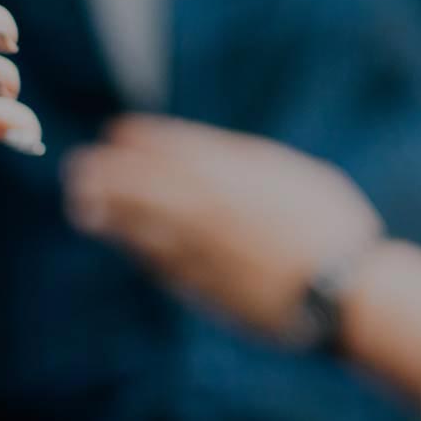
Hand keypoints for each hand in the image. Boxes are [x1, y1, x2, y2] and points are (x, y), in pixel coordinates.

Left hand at [65, 116, 382, 338]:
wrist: (340, 289)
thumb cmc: (334, 227)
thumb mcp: (298, 176)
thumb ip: (253, 167)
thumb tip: (219, 161)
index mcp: (235, 170)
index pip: (174, 146)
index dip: (143, 138)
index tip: (119, 132)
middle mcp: (207, 203)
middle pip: (141, 181)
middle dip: (108, 171)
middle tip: (80, 167)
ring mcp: (198, 245)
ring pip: (138, 223)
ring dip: (107, 210)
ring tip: (84, 203)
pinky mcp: (198, 284)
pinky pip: (156, 261)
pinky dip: (135, 247)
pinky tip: (125, 243)